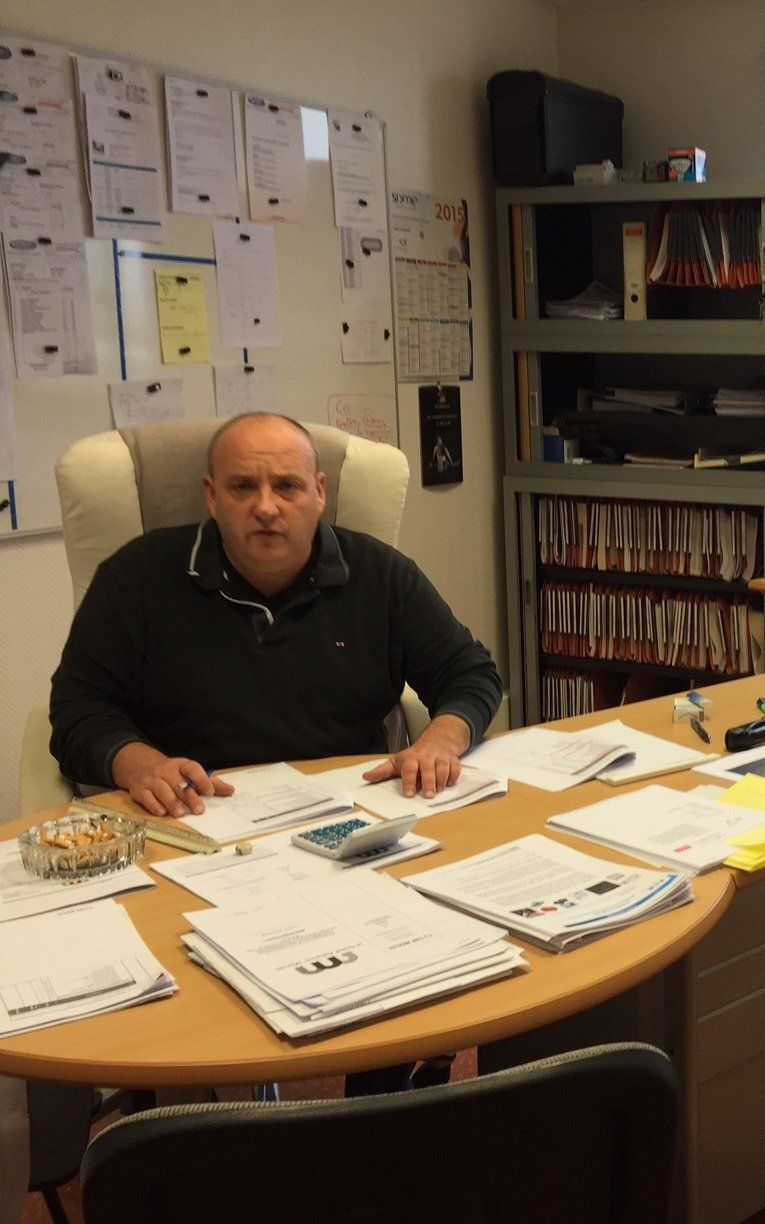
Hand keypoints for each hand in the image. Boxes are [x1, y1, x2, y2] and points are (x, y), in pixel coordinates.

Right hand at [112, 743, 234, 816]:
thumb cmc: (172, 773)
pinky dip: (154, 805)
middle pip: (178, 783)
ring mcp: (152, 780)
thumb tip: (231, 790)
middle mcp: (166, 770)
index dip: (201, 779)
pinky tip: (161, 812)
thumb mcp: (190, 773)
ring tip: (181, 813)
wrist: (140, 766)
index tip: (210, 792)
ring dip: (172, 802)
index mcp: (181, 765)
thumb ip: (210, 782)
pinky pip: (147, 797)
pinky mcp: (140, 790)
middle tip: (199, 810)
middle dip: (189, 797)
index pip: (192, 769)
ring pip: (162, 790)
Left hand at [362, 714, 470, 797]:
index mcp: (411, 759)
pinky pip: (455, 767)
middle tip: (428, 795)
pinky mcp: (452, 760)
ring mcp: (440, 758)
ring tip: (438, 791)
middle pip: (428, 769)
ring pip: (443, 767)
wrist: (437, 740)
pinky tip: (449, 783)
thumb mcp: (397, 761)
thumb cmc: (414, 756)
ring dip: (441, 780)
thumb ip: (382, 771)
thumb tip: (365, 777)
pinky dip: (454, 775)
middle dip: (429, 782)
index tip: (408, 794)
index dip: (408, 781)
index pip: (409, 769)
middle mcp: (426, 758)